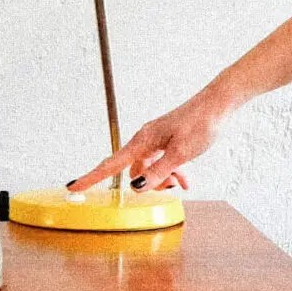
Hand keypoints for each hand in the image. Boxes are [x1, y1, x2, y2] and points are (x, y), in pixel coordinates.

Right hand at [68, 88, 232, 192]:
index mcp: (142, 141)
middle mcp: (145, 140)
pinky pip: (160, 162)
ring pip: (148, 169)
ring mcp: (155, 140)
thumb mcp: (180, 153)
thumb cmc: (201, 123)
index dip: (91, 177)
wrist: (219, 104)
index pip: (110, 164)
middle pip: (133, 171)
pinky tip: (185, 177)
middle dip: (148, 183)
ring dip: (163, 178)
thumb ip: (157, 171)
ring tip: (183, 180)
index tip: (73, 186)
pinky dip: (170, 171)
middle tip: (172, 184)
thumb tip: (136, 186)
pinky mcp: (166, 141)